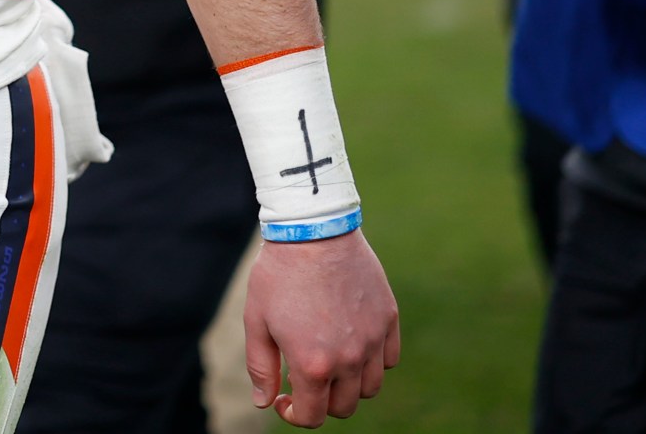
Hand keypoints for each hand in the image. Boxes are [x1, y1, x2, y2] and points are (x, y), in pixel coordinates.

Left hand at [244, 230, 399, 424]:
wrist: (313, 230)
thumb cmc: (278, 274)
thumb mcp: (257, 321)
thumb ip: (261, 368)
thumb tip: (265, 403)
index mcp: (313, 364)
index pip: (313, 416)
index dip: (295, 414)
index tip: (285, 398)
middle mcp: (349, 359)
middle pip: (344, 407)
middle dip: (321, 401)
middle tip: (305, 378)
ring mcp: (373, 339)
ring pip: (370, 388)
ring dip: (349, 385)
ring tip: (330, 361)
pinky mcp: (388, 318)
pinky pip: (388, 359)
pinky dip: (373, 361)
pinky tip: (352, 344)